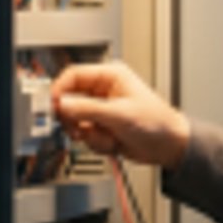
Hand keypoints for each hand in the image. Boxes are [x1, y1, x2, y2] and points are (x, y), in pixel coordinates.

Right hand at [51, 59, 190, 167]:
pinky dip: (97, 142)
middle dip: (76, 119)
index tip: (53, 106)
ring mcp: (101, 111)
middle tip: (80, 128)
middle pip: (70, 101)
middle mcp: (103, 92)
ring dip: (89, 134)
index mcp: (110, 77)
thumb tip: (63, 104)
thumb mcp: (119, 114)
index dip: (60, 90)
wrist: (169, 146)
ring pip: (76, 122)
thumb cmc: (157, 123)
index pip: (74, 75)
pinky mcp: (102, 128)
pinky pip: (85, 135)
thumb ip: (88, 109)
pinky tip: (113, 142)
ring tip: (108, 136)